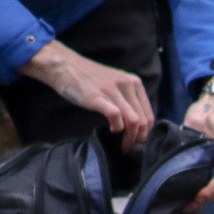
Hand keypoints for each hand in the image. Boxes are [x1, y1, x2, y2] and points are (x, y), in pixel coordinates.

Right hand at [18, 40, 153, 150]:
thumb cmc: (90, 79)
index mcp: (135, 82)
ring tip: (123, 145)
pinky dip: (117, 127)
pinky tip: (112, 130)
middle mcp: (127, 84)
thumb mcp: (117, 83)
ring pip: (133, 121)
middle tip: (131, 148)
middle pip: (143, 120)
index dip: (146, 133)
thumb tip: (138, 124)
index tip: (138, 142)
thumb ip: (129, 98)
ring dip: (130, 138)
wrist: (65, 66)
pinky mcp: (98, 96)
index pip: (149, 114)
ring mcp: (113, 90)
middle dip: (139, 139)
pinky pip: (116, 116)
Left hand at [181, 76, 213, 211]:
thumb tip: (176, 167)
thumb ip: (188, 144)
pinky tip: (202, 190)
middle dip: (208, 198)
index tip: (192, 199)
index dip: (208, 192)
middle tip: (188, 205)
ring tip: (193, 200)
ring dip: (212, 194)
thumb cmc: (207, 108)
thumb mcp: (193, 122)